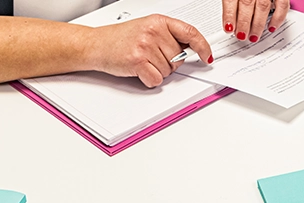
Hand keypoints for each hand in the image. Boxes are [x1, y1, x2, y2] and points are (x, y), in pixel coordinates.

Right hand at [87, 14, 211, 87]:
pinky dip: (149, 80)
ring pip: (169, 71)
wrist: (96, 44)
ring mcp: (145, 46)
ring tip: (143, 61)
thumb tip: (192, 50)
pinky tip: (139, 70)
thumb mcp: (148, 29)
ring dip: (157, 71)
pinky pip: (157, 79)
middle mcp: (153, 31)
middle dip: (168, 62)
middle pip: (179, 58)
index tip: (207, 56)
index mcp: (159, 21)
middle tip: (151, 56)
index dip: (202, 46)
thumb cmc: (122, 38)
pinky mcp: (138, 61)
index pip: (190, 32)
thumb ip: (170, 37)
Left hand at [222, 0, 289, 41]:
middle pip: (247, 4)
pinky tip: (271, 27)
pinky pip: (282, 5)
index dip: (230, 15)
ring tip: (253, 36)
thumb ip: (232, 0)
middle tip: (241, 36)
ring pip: (262, 7)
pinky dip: (278, 18)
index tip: (229, 28)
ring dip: (258, 24)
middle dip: (243, 23)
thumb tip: (230, 18)